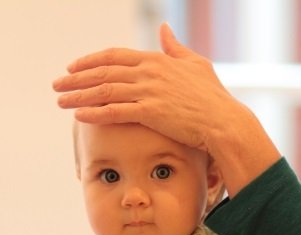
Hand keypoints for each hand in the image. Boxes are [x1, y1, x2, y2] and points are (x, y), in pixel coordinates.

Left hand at [53, 23, 279, 195]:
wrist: (224, 121)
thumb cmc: (214, 96)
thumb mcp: (196, 64)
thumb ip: (175, 47)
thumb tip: (164, 29)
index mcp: (157, 60)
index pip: (115, 55)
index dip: (90, 60)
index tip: (73, 67)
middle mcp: (149, 72)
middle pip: (103, 71)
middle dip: (76, 78)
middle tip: (57, 84)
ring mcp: (149, 91)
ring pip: (105, 90)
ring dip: (79, 96)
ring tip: (60, 101)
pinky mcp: (151, 112)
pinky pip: (115, 111)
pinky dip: (95, 113)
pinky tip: (78, 115)